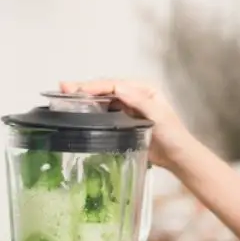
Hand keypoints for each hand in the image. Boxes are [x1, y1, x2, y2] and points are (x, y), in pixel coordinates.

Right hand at [58, 79, 192, 169]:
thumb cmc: (173, 135)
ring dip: (85, 98)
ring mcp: (127, 108)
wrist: (177, 156)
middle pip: (105, 90)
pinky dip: (91, 111)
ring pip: (102, 100)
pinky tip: (78, 111)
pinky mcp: (123, 121)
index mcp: (143, 89)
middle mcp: (134, 95)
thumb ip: (139, 101)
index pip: (114, 84)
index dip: (94, 86)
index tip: (76, 89)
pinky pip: (104, 113)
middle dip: (84, 89)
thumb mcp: (158, 115)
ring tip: (64, 96)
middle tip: (63, 88)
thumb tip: (119, 88)